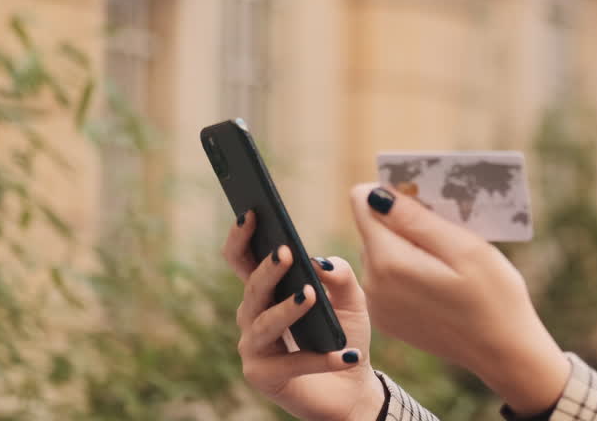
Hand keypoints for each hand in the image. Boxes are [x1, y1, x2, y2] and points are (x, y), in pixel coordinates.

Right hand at [223, 211, 385, 420]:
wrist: (353, 385)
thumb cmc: (343, 334)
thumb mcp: (351, 299)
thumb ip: (338, 275)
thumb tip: (319, 263)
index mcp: (267, 291)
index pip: (244, 259)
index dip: (242, 237)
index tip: (252, 212)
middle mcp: (252, 316)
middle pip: (252, 288)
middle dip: (267, 270)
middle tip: (285, 252)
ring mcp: (254, 347)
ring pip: (264, 323)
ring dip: (288, 309)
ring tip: (310, 296)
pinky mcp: (263, 376)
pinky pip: (291, 363)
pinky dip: (319, 359)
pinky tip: (346, 354)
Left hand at [349, 184, 570, 414]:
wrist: (503, 352)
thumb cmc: (494, 296)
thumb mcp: (464, 248)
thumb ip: (415, 219)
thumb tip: (373, 193)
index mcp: (389, 262)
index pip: (363, 203)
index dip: (393, 192)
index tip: (425, 200)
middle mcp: (373, 284)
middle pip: (374, 227)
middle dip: (404, 219)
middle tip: (448, 232)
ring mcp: (378, 304)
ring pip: (381, 251)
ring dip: (409, 244)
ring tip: (449, 259)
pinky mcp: (388, 318)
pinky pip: (388, 276)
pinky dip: (410, 268)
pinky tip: (441, 280)